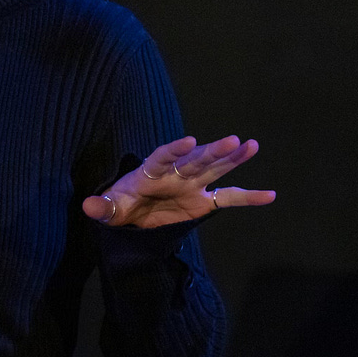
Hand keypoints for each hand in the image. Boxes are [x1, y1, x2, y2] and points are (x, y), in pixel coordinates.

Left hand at [82, 135, 275, 228]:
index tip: (189, 141)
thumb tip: (88, 207)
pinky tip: (270, 195)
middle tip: (233, 140)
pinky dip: (248, 197)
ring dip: (233, 158)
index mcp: (150, 171)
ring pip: (215, 168)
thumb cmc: (120, 206)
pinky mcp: (203, 201)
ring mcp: (192, 185)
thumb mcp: (109, 210)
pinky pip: (228, 197)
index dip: (174, 149)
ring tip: (251, 145)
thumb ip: (102, 208)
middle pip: (196, 159)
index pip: (163, 156)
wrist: (132, 216)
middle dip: (213, 151)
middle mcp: (175, 173)